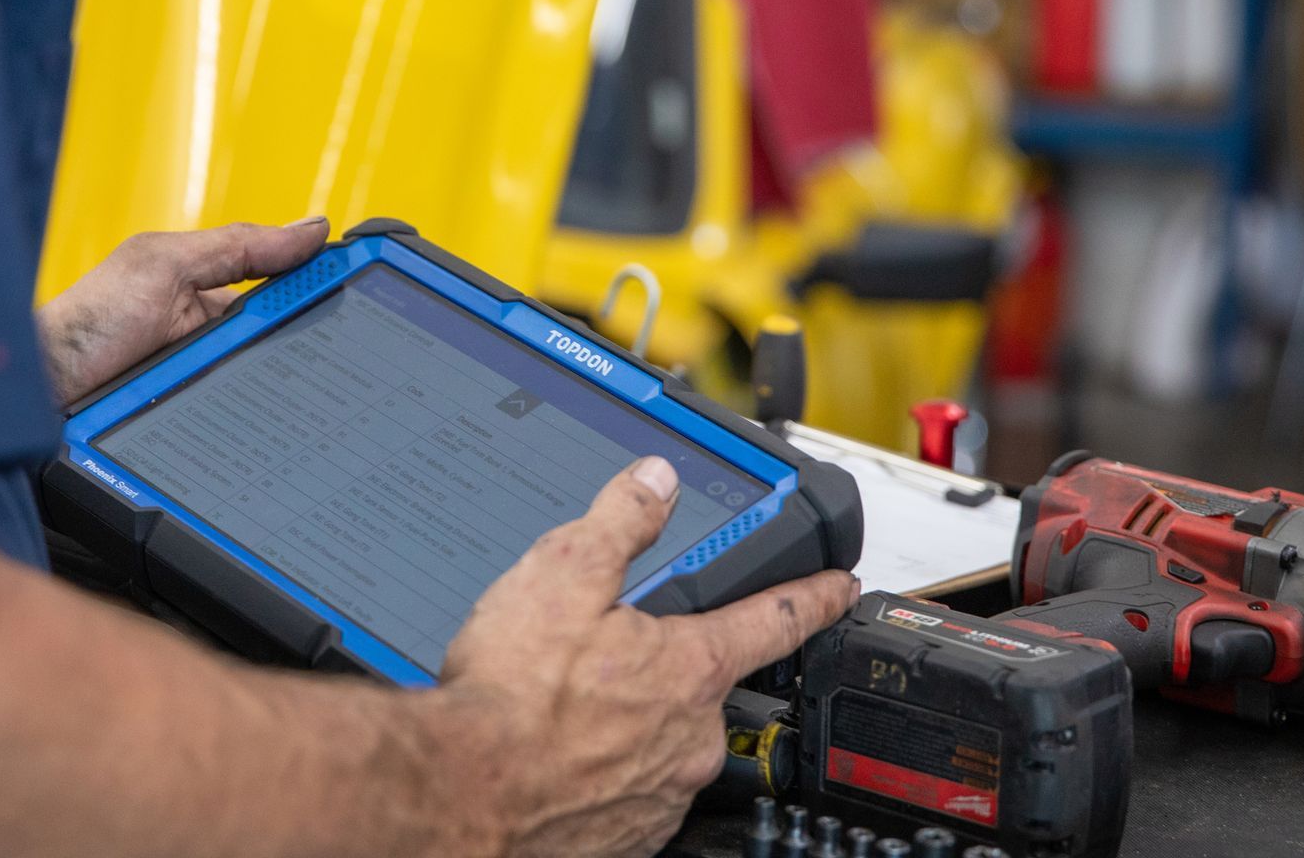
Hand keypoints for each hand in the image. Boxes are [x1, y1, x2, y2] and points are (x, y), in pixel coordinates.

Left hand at [35, 218, 330, 403]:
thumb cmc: (89, 320)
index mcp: (213, 288)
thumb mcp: (166, 265)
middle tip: (355, 349)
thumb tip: (313, 228)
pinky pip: (249, 426)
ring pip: (275, 389)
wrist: (40, 391)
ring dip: (294, 391)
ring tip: (322, 395)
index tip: (371, 287)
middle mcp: (216, 337)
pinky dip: (266, 428)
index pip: (286, 286)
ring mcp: (210, 382)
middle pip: (289, 341)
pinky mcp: (204, 424)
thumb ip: (238, 246)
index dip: (325, 288)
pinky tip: (282, 429)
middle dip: (318, 345)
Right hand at [438, 458, 857, 857]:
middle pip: (700, 685)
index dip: (814, 596)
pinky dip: (599, 771)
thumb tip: (656, 480)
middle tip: (607, 657)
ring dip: (625, 723)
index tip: (840, 587)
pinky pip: (628, 792)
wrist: (463, 797)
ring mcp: (662, 793)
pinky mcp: (628, 836)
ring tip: (563, 706)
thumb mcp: (562, 573)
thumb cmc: (510, 698)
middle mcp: (691, 737)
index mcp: (689, 667)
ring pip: (660, 741)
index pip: (776, 619)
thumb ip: (619, 520)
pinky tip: (554, 754)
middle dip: (663, 668)